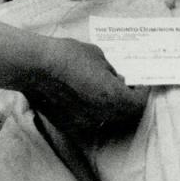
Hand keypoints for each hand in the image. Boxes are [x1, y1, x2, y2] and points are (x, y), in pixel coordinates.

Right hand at [24, 36, 148, 143]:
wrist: (36, 66)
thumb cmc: (69, 56)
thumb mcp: (99, 56)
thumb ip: (112, 72)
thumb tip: (117, 79)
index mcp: (113, 98)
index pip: (138, 103)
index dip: (143, 93)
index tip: (141, 84)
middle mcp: (101, 115)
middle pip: (124, 114)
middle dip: (127, 100)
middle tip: (126, 86)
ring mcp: (84, 122)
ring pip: (106, 118)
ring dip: (110, 106)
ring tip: (104, 90)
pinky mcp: (68, 124)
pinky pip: (88, 119)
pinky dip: (93, 110)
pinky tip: (86, 95)